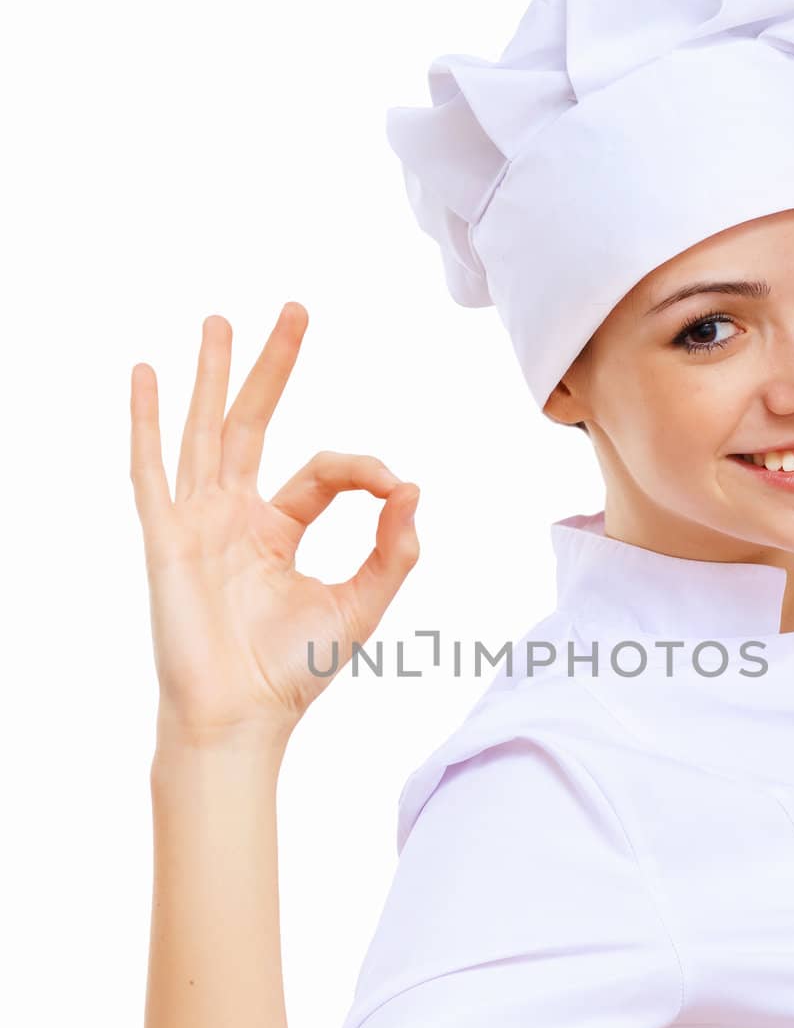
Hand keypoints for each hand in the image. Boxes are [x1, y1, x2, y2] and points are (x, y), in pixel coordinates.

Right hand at [129, 302, 419, 744]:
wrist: (242, 717)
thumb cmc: (293, 673)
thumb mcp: (360, 607)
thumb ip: (392, 552)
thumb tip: (416, 491)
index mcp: (277, 531)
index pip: (323, 472)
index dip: (364, 471)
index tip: (396, 488)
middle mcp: (234, 518)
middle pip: (255, 425)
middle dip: (275, 368)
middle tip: (296, 310)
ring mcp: (198, 523)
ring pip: (206, 431)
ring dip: (214, 376)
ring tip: (221, 320)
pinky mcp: (168, 538)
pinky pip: (152, 470)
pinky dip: (145, 422)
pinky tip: (143, 375)